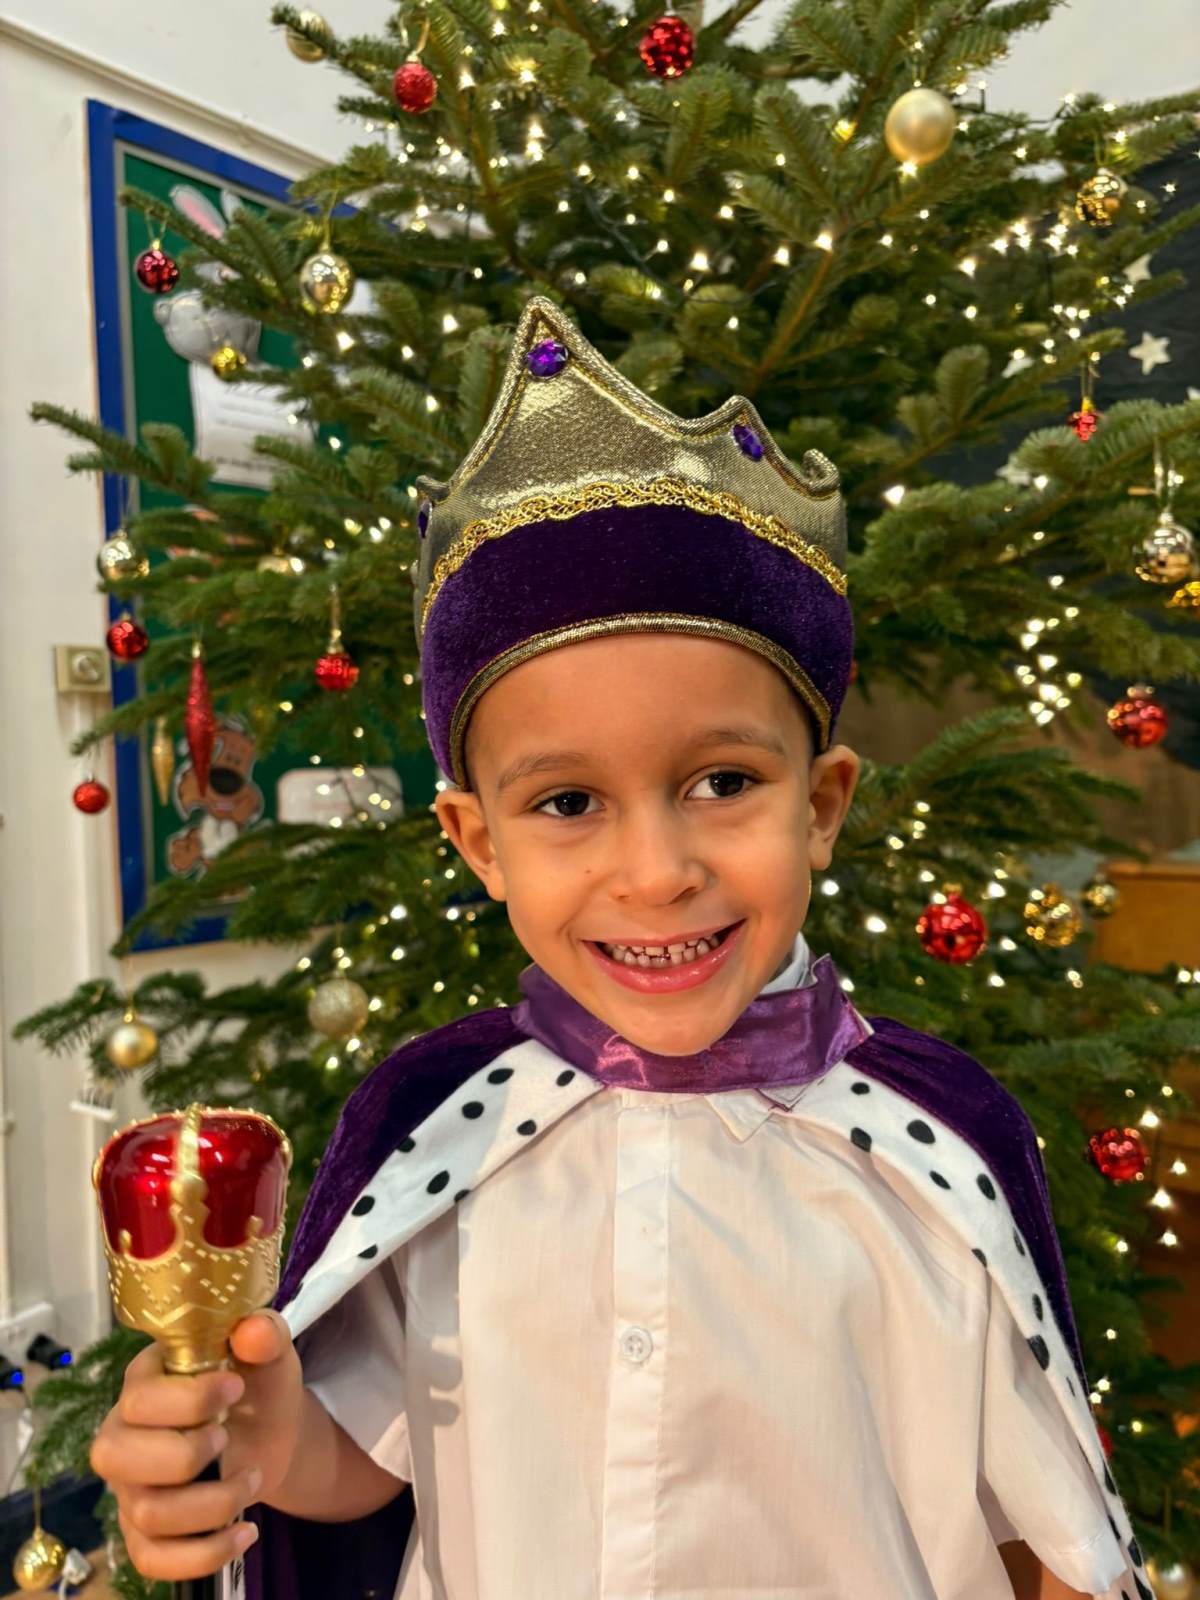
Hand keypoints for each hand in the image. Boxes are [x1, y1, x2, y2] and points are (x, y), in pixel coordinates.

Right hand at [91, 1310, 303, 1581]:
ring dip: (213, 1502)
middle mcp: (121, 1436)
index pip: (140, 1398)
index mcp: (143, 1383)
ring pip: (145, 1513)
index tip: (236, 1388)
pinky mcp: (145, 1534)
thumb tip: (254, 1331)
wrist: (270, 1434)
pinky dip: (204, 1554)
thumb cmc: (257, 1387)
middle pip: (118, 1458)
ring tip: (251, 1478)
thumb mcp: (270, 1355)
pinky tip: (245, 1531)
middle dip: (187, 1453)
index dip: (190, 1400)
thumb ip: (266, 1335)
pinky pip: (153, 1560)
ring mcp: (129, 1488)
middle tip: (227, 1438)